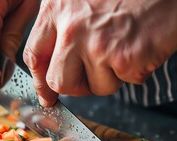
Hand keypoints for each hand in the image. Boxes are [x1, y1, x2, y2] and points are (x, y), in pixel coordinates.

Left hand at [23, 0, 176, 106]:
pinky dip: (136, 71)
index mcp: (56, 9)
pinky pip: (124, 82)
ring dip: (111, 77)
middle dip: (76, 86)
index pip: (34, 56)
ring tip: (125, 48)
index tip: (47, 94)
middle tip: (92, 76)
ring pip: (94, 87)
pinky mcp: (125, 57)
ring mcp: (98, 44)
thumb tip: (50, 76)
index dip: (41, 81)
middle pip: (58, 81)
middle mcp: (72, 28)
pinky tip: (143, 46)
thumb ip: (61, 29)